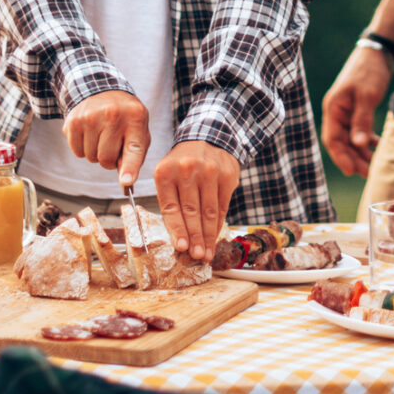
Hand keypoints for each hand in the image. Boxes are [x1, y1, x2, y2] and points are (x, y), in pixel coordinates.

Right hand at [65, 90, 150, 185]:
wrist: (102, 90)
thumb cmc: (125, 117)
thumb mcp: (139, 129)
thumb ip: (135, 155)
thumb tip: (125, 181)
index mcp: (135, 118)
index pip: (133, 148)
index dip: (129, 168)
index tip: (126, 182)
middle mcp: (113, 115)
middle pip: (106, 159)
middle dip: (109, 160)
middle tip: (112, 146)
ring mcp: (91, 117)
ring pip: (91, 157)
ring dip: (96, 154)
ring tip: (101, 136)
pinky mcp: (74, 121)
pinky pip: (77, 151)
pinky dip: (83, 148)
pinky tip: (89, 134)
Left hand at [152, 139, 240, 261]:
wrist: (208, 137)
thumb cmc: (183, 163)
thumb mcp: (168, 173)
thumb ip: (168, 200)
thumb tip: (176, 236)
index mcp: (166, 172)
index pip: (171, 208)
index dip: (177, 230)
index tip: (181, 248)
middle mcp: (187, 170)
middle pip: (191, 212)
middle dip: (194, 238)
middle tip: (197, 256)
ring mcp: (209, 172)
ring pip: (208, 212)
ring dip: (208, 236)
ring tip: (206, 253)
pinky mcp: (227, 175)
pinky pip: (222, 206)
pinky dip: (218, 224)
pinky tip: (215, 236)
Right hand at [320, 45, 390, 175]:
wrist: (377, 51)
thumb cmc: (369, 70)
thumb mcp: (367, 95)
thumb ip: (362, 120)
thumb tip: (359, 145)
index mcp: (333, 108)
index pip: (332, 139)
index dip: (340, 157)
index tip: (352, 172)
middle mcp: (337, 112)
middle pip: (342, 142)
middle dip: (354, 159)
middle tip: (370, 174)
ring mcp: (347, 111)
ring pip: (351, 139)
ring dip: (362, 152)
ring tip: (376, 166)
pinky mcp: (357, 110)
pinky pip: (359, 131)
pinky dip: (367, 141)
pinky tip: (378, 149)